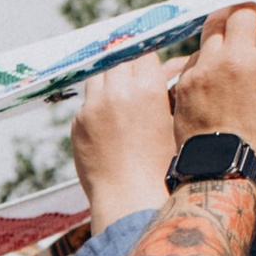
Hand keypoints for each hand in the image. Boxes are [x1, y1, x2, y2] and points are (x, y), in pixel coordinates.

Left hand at [69, 55, 180, 223]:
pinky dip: (97, 108)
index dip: (149, 65)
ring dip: (110, 83)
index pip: (144, 56)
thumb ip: (171, 90)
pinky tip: (109, 126)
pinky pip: (87, 104)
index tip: (151, 72)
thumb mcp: (173, 121)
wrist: (131, 198)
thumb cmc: (162, 165)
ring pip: (99, 78)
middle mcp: (116, 92)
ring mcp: (92, 107)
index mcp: (147, 88)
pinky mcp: (77, 124)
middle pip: (120, 62)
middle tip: (136, 82)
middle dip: (129, 70)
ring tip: (121, 100)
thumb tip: (178, 65)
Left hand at [167, 3, 255, 175]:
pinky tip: (215, 61)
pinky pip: (198, 51)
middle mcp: (237, 58)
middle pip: (242, 11)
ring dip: (225, 21)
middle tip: (251, 14)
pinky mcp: (187, 79)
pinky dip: (208, 51)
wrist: (224, 169)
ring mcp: (208, 67)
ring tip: (231, 28)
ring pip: (214, 23)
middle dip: (249, 9)